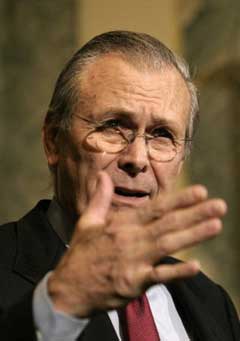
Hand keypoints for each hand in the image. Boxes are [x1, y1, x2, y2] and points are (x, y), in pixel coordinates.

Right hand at [48, 171, 226, 316]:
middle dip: (194, 214)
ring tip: (216, 225)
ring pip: (167, 245)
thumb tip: (102, 175)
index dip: (179, 200)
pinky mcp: (134, 283)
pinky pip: (159, 276)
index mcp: (121, 224)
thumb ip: (100, 198)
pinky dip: (177, 272)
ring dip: (193, 235)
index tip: (201, 191)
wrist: (69, 288)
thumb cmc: (81, 253)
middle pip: (167, 224)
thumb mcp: (87, 222)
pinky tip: (196, 266)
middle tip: (220, 205)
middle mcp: (130, 239)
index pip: (155, 208)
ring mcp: (133, 261)